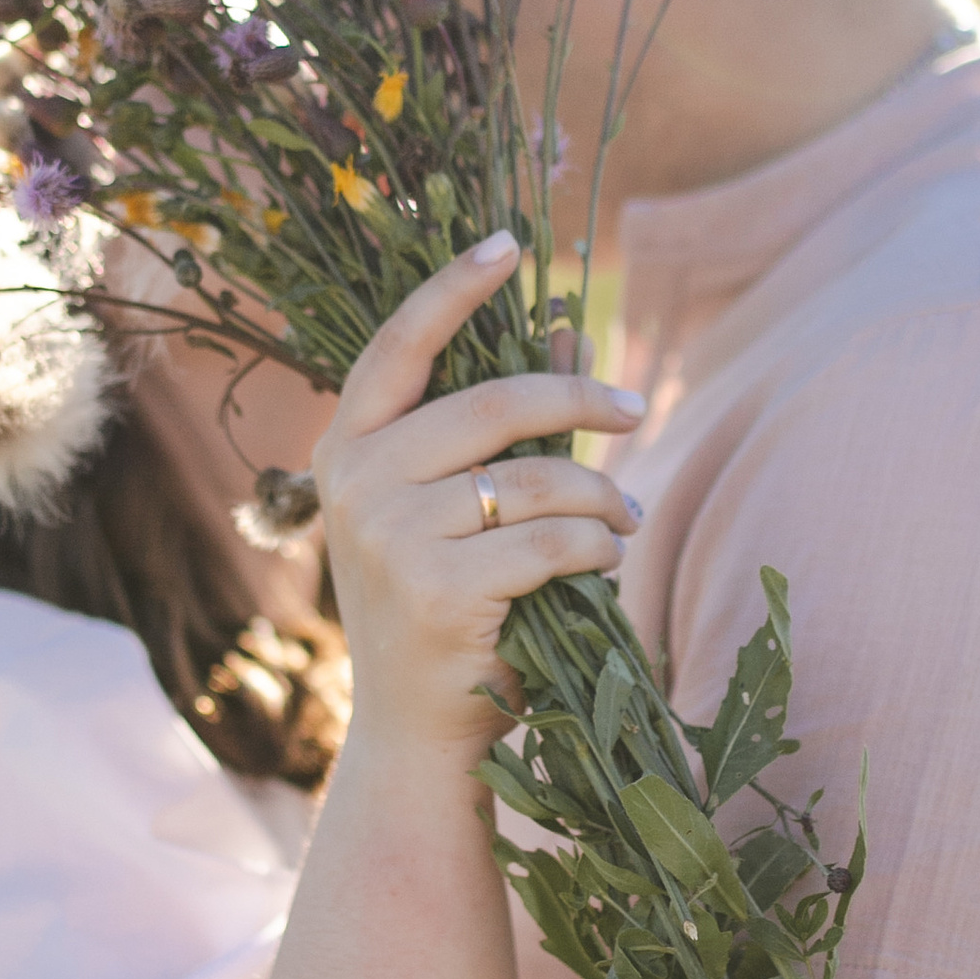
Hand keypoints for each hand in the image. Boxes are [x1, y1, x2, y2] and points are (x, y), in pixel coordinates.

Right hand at [312, 233, 645, 763]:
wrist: (416, 734)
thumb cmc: (443, 610)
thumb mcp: (454, 509)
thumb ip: (505, 426)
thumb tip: (570, 332)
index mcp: (347, 449)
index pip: (398, 345)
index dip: (452, 287)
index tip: (508, 244)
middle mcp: (356, 483)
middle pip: (490, 403)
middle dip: (578, 400)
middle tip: (633, 408)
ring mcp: (389, 537)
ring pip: (534, 478)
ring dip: (600, 496)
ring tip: (624, 521)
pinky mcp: (437, 591)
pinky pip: (549, 541)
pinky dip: (596, 547)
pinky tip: (607, 561)